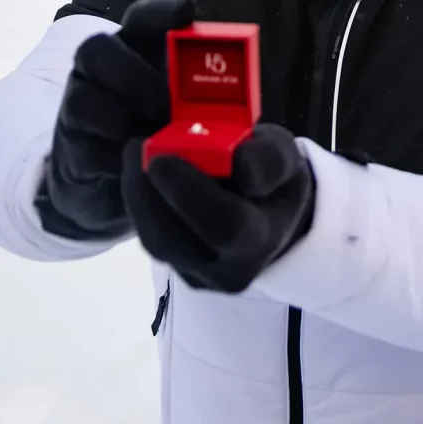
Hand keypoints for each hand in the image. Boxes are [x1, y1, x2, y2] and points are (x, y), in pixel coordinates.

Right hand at [34, 0, 195, 239]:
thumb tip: (237, 88)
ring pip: (82, 100)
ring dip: (122, 121)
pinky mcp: (71, 149)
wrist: (116, 180)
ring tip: (154, 141)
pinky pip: (83, 149)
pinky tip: (140, 166)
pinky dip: (115, 159)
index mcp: (134, 50)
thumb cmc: (162, 131)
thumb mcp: (186, 108)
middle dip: (133, 76)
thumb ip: (202, 91)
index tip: (187, 10)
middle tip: (166, 106)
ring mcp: (78, 106)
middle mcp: (99, 70)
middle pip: (96, 48)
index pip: (141, 17)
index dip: (161, 11)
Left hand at [121, 123, 315, 292]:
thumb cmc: (275, 179)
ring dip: (138, 194)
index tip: (162, 158)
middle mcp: (230, 270)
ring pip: (155, 241)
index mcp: (263, 238)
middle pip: (175, 241)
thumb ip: (268, 159)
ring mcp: (200, 276)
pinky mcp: (178, 269)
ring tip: (137, 152)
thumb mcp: (286, 156)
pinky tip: (140, 171)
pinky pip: (151, 239)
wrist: (272, 217)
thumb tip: (240, 162)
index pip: (226, 226)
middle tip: (138, 147)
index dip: (190, 194)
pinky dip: (140, 203)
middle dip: (148, 193)